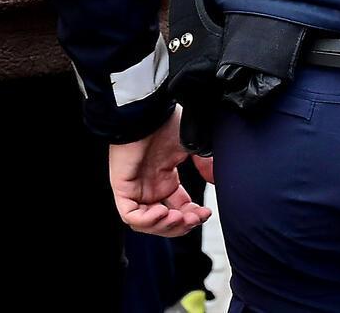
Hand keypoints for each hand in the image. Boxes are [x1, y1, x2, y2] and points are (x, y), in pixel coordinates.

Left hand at [110, 110, 211, 236]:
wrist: (149, 111)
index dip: (192, 216)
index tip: (206, 213)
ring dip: (165, 227)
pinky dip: (147, 221)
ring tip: (179, 218)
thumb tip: (217, 182)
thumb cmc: (167, 123)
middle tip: (194, 219)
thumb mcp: (194, 147)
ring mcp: (135, 188)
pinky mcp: (122, 188)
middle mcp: (150, 186)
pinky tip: (163, 213)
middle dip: (181, 225)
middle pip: (164, 220)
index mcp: (165, 178)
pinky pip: (130, 216)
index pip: (178, 208)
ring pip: (147, 223)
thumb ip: (206, 165)